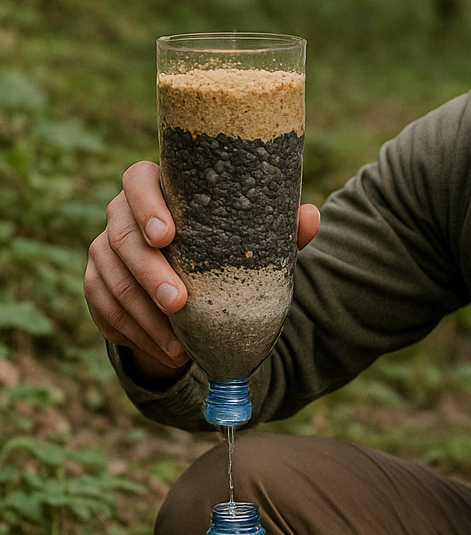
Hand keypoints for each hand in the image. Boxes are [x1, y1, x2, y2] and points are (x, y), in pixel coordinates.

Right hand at [84, 159, 320, 380]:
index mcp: (156, 189)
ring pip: (111, 280)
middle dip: (149, 273)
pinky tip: (166, 353)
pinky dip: (137, 337)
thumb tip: (311, 216)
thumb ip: (277, 230)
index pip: (138, 181)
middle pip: (122, 236)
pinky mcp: (96, 287)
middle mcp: (121, 216)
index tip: (167, 236)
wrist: (190, 290)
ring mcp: (103, 252)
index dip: (147, 205)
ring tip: (179, 346)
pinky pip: (105, 313)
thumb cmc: (220, 251)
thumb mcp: (250, 242)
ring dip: (144, 317)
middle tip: (178, 302)